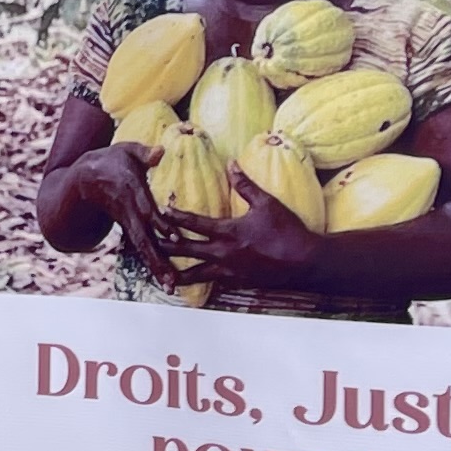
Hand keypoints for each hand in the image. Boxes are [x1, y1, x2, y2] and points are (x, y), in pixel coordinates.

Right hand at [68, 140, 179, 279]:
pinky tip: (165, 279)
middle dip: (158, 258)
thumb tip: (160, 151)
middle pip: (144, 238)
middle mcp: (128, 211)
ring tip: (170, 286)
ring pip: (143, 247)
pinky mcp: (129, 228)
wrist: (82, 180)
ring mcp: (127, 222)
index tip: (174, 237)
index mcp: (130, 191)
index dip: (159, 222)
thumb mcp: (125, 150)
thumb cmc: (109, 160)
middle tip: (170, 278)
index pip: (146, 209)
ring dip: (156, 267)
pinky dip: (153, 263)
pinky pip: (142, 248)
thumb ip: (144, 153)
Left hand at [155, 181, 323, 294]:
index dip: (172, 216)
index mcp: (227, 232)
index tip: (158, 209)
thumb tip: (231, 163)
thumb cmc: (288, 230)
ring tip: (157, 275)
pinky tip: (187, 287)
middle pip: (182, 251)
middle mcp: (222, 254)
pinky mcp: (236, 284)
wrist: (306, 262)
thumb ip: (245, 184)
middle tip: (144, 243)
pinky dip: (196, 285)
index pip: (191, 223)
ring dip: (174, 273)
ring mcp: (228, 272)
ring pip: (192, 275)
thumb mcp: (267, 203)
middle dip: (162, 246)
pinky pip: (210, 285)